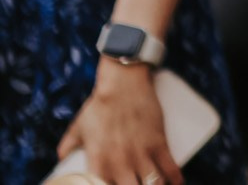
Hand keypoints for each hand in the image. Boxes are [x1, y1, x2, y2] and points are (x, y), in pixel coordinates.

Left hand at [56, 60, 181, 184]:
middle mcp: (119, 163)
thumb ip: (67, 146)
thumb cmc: (99, 105)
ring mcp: (141, 154)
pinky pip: (171, 168)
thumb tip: (61, 158)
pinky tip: (177, 183)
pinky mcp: (159, 143)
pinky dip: (176, 180)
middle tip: (136, 184)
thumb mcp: (77, 127)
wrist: (123, 83)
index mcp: (98, 163)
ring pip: (153, 184)